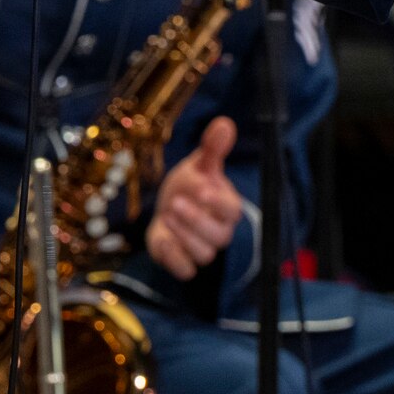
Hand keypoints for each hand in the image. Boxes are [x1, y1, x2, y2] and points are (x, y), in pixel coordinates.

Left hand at [146, 116, 242, 280]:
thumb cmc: (192, 184)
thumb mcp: (200, 164)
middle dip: (195, 220)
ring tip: (167, 213)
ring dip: (183, 235)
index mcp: (227, 207)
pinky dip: (173, 257)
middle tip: (175, 202)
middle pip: (218, 237)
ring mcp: (202, 248)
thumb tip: (224, 123)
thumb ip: (213, 147)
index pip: (232, 211)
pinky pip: (186, 270)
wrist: (172, 205)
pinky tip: (161, 237)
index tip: (201, 190)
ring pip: (203, 254)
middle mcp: (219, 230)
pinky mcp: (184, 261)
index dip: (218, 203)